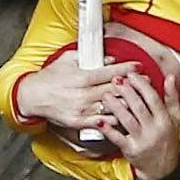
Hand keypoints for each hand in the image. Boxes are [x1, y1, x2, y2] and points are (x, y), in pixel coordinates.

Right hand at [15, 51, 140, 129]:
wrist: (32, 96)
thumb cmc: (49, 77)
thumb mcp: (66, 60)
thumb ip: (87, 58)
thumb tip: (107, 59)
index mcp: (81, 77)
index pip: (110, 72)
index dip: (126, 68)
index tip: (139, 66)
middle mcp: (83, 94)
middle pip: (115, 89)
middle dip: (133, 85)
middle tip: (146, 81)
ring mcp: (82, 110)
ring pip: (111, 107)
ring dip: (128, 103)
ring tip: (141, 99)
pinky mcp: (78, 122)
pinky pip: (101, 122)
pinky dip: (114, 119)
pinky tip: (125, 116)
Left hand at [98, 73, 179, 179]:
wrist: (162, 168)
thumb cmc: (166, 138)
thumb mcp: (174, 118)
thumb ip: (172, 97)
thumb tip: (170, 76)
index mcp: (165, 119)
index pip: (153, 99)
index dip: (141, 85)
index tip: (131, 74)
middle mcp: (155, 129)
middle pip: (138, 107)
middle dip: (126, 92)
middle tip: (115, 80)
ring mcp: (142, 140)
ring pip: (127, 120)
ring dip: (115, 106)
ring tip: (105, 95)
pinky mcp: (131, 150)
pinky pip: (117, 138)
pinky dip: (108, 129)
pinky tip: (98, 120)